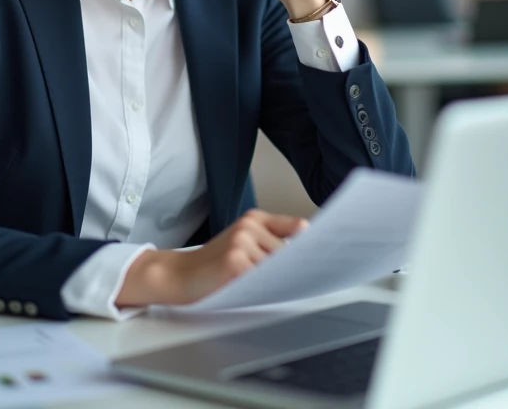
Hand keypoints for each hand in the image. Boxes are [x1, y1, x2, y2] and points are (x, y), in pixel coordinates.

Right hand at [116, 210, 308, 307]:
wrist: (178, 275)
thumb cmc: (213, 266)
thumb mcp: (243, 245)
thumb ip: (271, 245)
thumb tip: (306, 258)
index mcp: (255, 219)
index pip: (298, 227)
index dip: (312, 243)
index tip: (329, 254)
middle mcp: (250, 225)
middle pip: (291, 253)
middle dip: (290, 269)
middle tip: (286, 281)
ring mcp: (242, 241)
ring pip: (278, 268)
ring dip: (274, 281)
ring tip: (252, 284)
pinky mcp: (235, 261)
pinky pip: (263, 279)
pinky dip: (262, 288)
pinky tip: (248, 289)